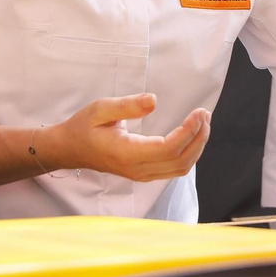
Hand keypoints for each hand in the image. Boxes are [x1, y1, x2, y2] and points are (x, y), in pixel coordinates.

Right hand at [48, 94, 210, 181]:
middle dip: (198, 138)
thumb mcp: (101, 109)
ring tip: (203, 123)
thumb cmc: (84, 127)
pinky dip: (189, 153)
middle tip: (205, 114)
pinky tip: (192, 136)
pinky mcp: (144, 174)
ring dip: (197, 146)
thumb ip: (127, 105)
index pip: (168, 149)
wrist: (70, 149)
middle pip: (180, 161)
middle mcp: (137, 169)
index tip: (198, 112)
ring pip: (180, 168)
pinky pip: (174, 169)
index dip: (189, 131)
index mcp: (126, 153)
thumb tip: (154, 100)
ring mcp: (141, 175)